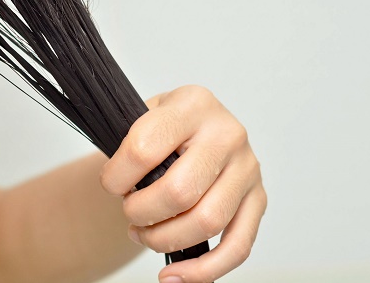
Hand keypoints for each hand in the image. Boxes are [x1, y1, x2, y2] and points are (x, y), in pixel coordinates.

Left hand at [100, 85, 265, 282]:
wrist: (195, 126)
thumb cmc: (165, 127)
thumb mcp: (143, 116)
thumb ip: (130, 145)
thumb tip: (119, 186)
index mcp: (192, 104)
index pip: (144, 148)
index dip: (116, 176)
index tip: (110, 183)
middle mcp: (227, 133)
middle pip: (180, 191)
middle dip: (142, 213)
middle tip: (130, 213)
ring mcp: (247, 168)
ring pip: (207, 222)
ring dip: (165, 239)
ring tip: (145, 234)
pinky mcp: (259, 198)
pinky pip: (237, 246)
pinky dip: (203, 270)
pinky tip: (175, 276)